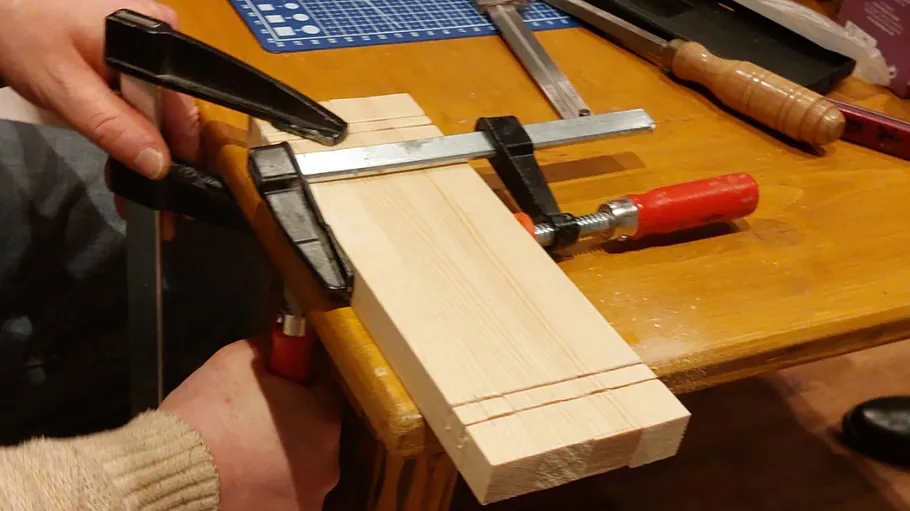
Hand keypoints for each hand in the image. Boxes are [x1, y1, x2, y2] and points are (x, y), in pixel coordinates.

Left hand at [0, 0, 200, 177]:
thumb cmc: (23, 36)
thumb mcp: (66, 87)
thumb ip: (113, 126)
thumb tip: (159, 165)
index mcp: (158, 36)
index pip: (182, 106)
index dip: (182, 152)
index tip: (177, 193)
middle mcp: (162, 37)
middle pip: (173, 109)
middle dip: (161, 156)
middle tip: (154, 204)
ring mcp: (147, 46)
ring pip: (157, 108)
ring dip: (145, 147)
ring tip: (135, 190)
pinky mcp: (130, 56)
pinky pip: (140, 98)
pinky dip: (130, 128)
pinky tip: (122, 156)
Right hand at [161, 339, 341, 510]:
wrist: (173, 469)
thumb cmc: (208, 412)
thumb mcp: (241, 359)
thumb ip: (273, 349)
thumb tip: (285, 345)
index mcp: (324, 419)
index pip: (324, 389)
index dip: (299, 383)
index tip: (277, 384)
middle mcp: (328, 463)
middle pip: (315, 432)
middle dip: (293, 423)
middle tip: (255, 420)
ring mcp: (310, 497)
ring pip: (302, 466)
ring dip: (283, 457)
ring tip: (245, 450)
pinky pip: (286, 493)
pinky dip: (272, 486)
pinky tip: (245, 477)